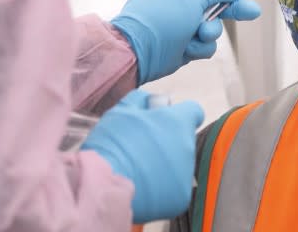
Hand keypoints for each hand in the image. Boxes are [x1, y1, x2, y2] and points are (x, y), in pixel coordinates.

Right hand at [81, 90, 203, 222]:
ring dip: (163, 164)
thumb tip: (153, 102)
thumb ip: (143, 100)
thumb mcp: (123, 110)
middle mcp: (188, 146)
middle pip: (183, 140)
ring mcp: (186, 173)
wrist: (103, 184)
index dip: (178, 114)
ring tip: (137, 169)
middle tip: (141, 147)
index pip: (193, 111)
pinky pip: (173, 187)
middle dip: (166, 141)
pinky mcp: (180, 197)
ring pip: (178, 164)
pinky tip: (141, 185)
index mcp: (178, 121)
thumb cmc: (113, 142)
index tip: (163, 121)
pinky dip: (160, 187)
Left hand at [111, 0, 273, 83]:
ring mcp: (178, 24)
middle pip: (215, 2)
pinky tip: (187, 49)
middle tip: (253, 13)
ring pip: (212, 26)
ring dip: (209, 32)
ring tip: (200, 34)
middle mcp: (175, 0)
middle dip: (231, 10)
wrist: (136, 54)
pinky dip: (198, 47)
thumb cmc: (159, 18)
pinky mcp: (180, 45)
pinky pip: (203, 44)